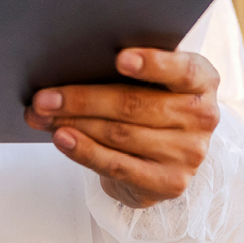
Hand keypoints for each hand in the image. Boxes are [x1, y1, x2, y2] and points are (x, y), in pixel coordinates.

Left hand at [25, 49, 219, 207]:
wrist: (168, 147)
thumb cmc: (149, 95)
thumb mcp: (151, 75)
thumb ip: (124, 65)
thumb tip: (64, 61)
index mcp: (201, 79)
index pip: (182, 69)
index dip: (152, 63)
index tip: (119, 59)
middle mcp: (202, 116)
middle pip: (134, 105)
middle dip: (82, 99)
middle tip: (44, 96)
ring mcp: (188, 154)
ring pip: (120, 135)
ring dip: (73, 124)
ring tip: (41, 115)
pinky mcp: (169, 183)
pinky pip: (118, 166)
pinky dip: (84, 151)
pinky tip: (61, 138)